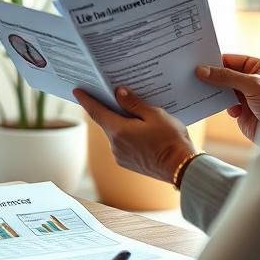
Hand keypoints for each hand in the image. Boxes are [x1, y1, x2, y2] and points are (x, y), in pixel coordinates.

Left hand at [75, 86, 194, 183]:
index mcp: (118, 131)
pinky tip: (138, 129)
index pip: (96, 112)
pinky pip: (122, 143)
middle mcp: (115, 145)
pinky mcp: (127, 163)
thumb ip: (134, 104)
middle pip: (106, 122)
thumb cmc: (170, 140)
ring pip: (115, 133)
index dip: (86, 100)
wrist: (182, 168)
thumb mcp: (154, 115)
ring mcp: (120, 156)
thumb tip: (118, 93)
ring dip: (119, 122)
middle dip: (108, 108)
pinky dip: (126, 134)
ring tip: (131, 111)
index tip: (77, 91)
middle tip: (110, 93)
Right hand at [195, 53, 259, 142]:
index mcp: (257, 67)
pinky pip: (224, 104)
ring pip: (222, 89)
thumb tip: (203, 70)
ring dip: (214, 91)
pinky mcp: (240, 110)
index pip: (231, 60)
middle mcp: (251, 79)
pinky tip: (216, 105)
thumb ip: (226, 76)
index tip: (197, 62)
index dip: (215, 61)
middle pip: (225, 74)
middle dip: (212, 76)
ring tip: (199, 89)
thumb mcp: (251, 84)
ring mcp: (245, 95)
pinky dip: (218, 104)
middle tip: (193, 75)